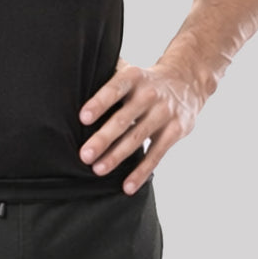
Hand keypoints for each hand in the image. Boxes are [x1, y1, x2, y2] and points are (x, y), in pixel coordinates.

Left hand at [78, 59, 204, 194]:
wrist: (185, 84)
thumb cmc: (144, 82)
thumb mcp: (129, 72)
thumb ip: (107, 75)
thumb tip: (72, 80)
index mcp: (133, 77)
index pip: (114, 89)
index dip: (99, 103)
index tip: (83, 118)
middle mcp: (149, 94)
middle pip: (123, 118)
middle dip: (103, 138)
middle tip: (84, 155)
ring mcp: (163, 113)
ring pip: (137, 138)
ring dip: (117, 156)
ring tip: (98, 170)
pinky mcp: (175, 131)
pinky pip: (156, 154)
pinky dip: (141, 172)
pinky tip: (127, 186)